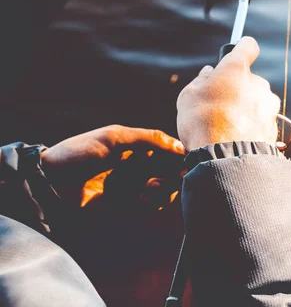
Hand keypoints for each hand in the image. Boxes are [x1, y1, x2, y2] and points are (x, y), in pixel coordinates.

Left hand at [41, 125, 184, 204]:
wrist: (51, 182)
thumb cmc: (80, 153)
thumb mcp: (114, 138)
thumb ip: (147, 138)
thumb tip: (179, 145)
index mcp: (138, 145)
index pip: (170, 149)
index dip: (180, 156)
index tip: (186, 163)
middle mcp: (139, 164)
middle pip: (171, 170)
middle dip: (174, 174)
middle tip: (168, 177)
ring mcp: (134, 184)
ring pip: (164, 189)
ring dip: (164, 189)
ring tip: (152, 188)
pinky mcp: (127, 203)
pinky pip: (150, 205)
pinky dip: (151, 203)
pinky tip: (143, 199)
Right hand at [177, 37, 280, 150]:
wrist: (227, 157)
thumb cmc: (203, 122)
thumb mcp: (189, 96)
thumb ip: (201, 80)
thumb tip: (209, 73)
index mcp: (237, 69)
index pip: (247, 46)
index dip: (240, 49)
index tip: (233, 55)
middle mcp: (258, 83)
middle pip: (249, 79)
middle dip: (237, 88)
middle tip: (218, 105)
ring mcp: (269, 105)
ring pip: (256, 101)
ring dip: (245, 108)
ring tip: (225, 127)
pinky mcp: (274, 126)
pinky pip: (260, 121)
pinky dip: (251, 125)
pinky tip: (236, 138)